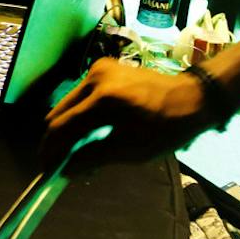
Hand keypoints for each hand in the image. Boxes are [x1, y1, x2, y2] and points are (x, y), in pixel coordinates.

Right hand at [41, 57, 212, 169]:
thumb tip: (64, 170)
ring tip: (70, 151)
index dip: (51, 151)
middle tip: (54, 163)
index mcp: (104, 100)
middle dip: (54, 140)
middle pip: (58, 113)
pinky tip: (86, 132)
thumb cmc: (167, 128)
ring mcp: (98, 70)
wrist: (192, 97)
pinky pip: (81, 96)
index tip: (47, 170)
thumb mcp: (131, 151)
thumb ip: (93, 158)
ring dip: (66, 128)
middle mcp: (95, 79)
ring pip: (67, 104)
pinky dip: (79, 115)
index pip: (62, 127)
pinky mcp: (103, 68)